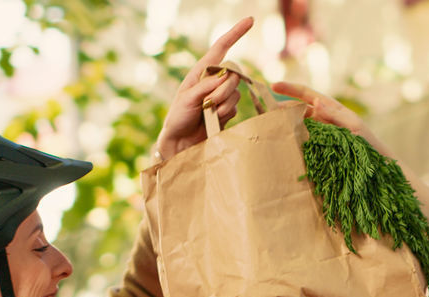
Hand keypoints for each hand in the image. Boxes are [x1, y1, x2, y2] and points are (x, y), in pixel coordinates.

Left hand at [155, 17, 251, 159]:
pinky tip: (214, 120)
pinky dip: (226, 113)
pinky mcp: (228, 109)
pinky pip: (236, 107)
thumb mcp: (186, 99)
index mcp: (201, 72)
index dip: (236, 34)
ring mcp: (222, 95)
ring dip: (223, 104)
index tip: (250, 20)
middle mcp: (214, 80)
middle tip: (209, 103)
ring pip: (236, 92)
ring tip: (208, 114)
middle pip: (233, 74)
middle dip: (224, 89)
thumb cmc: (178, 118)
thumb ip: (205, 87)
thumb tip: (223, 76)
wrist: (182, 142)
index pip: (221, 48)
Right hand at [271, 80, 388, 154]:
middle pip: (297, 109)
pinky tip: (282, 145)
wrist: (376, 165)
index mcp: (331, 108)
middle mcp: (323, 118)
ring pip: (297, 125)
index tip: (273, 85)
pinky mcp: (318, 147)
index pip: (306, 94)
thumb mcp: (353, 126)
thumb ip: (335, 115)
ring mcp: (320, 132)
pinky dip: (291, 140)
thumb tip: (316, 102)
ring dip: (284, 125)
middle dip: (281, 108)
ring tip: (269, 128)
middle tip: (264, 112)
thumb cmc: (368, 144)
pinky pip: (302, 140)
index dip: (289, 88)